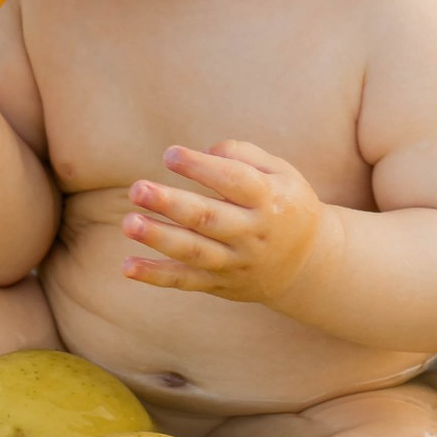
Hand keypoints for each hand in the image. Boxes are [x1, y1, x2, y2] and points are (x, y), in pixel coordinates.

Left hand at [122, 140, 333, 307]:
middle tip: (137, 188)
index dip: (201, 167)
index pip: (234, 181)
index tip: (170, 154)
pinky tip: (127, 266)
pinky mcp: (220, 284)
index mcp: (269, 199)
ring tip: (128, 223)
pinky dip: (156, 276)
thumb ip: (243, 155)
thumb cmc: (285, 203)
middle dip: (171, 204)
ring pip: (194, 251)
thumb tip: (203, 152)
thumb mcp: (280, 172)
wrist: (308, 265)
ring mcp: (236, 262)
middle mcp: (252, 233)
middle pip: (208, 218)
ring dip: (159, 238)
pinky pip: (186, 281)